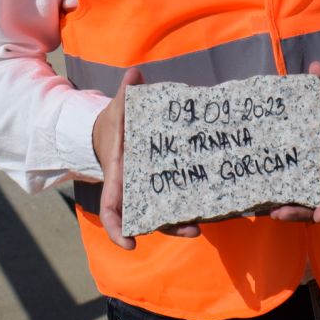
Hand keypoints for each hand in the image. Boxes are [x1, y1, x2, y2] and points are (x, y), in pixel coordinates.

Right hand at [91, 68, 199, 248]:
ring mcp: (149, 189)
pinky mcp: (163, 183)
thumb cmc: (114, 124)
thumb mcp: (117, 109)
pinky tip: (208, 209)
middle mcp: (133, 189)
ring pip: (163, 213)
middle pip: (146, 218)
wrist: (112, 132)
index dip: (118, 230)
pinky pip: (174, 199)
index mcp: (118, 176)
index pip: (112, 210)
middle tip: (192, 231)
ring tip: (200, 226)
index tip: (130, 244)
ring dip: (180, 223)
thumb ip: (125, 93)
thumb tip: (134, 74)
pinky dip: (187, 206)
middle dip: (168, 228)